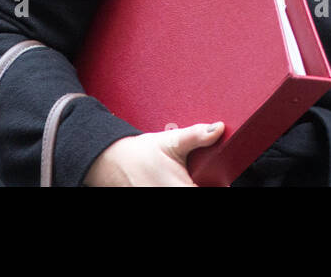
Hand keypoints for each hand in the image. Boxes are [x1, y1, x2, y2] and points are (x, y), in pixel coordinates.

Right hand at [83, 121, 224, 185]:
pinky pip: (174, 196)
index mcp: (178, 189)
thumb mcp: (171, 140)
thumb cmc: (140, 153)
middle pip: (199, 193)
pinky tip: (175, 181)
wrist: (111, 161)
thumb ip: (197, 136)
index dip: (217, 185)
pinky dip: (178, 186)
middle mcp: (169, 197)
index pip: (208, 192)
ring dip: (189, 184)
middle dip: (202, 183)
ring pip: (185, 194)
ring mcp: (157, 199)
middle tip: (196, 174)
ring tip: (183, 176)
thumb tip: (219, 129)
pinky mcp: (151, 200)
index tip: (219, 181)